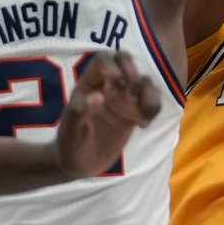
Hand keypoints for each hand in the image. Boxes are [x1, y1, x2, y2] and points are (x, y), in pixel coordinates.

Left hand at [55, 51, 160, 178]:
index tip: (114, 87)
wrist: (79, 164)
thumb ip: (80, 112)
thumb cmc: (70, 145)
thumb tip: (99, 96)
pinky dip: (154, 108)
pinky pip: (152, 100)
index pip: (103, 61)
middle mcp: (108, 86)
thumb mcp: (69, 132)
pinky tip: (144, 124)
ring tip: (142, 116)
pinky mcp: (135, 113)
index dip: (112, 67)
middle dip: (133, 71)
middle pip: (125, 60)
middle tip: (132, 96)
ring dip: (148, 94)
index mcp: (89, 85)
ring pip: (144, 80)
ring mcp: (124, 99)